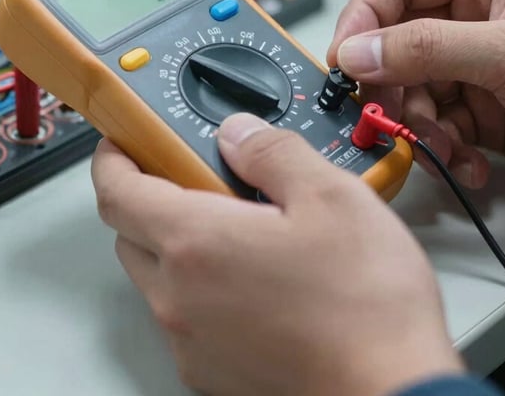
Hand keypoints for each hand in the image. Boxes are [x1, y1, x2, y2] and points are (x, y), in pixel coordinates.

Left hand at [92, 114, 462, 395]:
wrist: (392, 393)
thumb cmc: (365, 306)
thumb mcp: (330, 196)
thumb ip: (272, 153)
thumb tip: (237, 134)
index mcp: (197, 243)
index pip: (116, 192)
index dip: (112, 158)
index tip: (123, 141)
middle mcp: (180, 297)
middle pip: (130, 233)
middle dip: (148, 196)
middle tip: (192, 175)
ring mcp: (191, 341)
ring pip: (155, 276)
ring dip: (176, 243)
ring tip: (237, 226)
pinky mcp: (211, 371)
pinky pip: (183, 314)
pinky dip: (198, 285)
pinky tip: (253, 276)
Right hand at [327, 0, 504, 197]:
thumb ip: (427, 48)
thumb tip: (358, 50)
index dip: (363, 18)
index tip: (345, 60)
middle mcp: (474, 16)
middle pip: (395, 42)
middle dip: (390, 84)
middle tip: (386, 115)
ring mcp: (476, 66)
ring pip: (411, 90)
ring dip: (418, 125)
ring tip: (443, 147)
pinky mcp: (482, 111)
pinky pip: (436, 127)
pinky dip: (442, 150)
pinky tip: (469, 163)